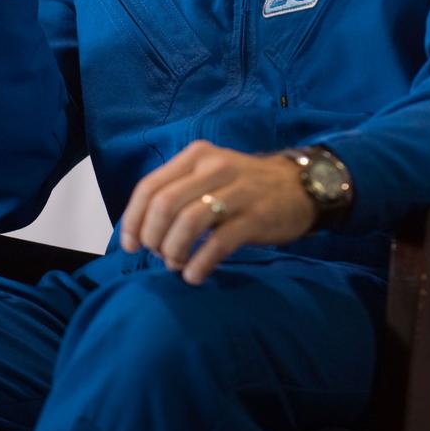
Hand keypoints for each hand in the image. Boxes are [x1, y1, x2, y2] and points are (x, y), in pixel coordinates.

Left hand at [120, 141, 316, 284]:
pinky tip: (195, 275)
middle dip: (152, 237)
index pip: (150, 186)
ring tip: (176, 265)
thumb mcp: (209, 175)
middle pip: (165, 204)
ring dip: (173, 251)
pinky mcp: (256, 216)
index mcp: (196, 155)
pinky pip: (218, 243)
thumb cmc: (244, 186)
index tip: (130, 246)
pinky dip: (199, 264)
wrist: (299, 186)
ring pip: (188, 222)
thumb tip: (141, 229)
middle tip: (158, 255)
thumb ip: (178, 192)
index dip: (133, 219)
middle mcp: (214, 167)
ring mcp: (237, 190)